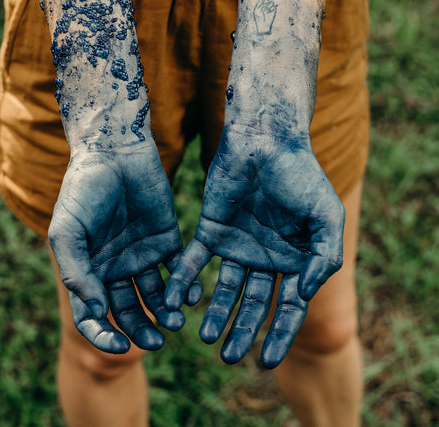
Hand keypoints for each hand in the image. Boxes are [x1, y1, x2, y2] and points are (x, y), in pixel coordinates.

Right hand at [49, 141, 200, 352]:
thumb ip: (76, 270)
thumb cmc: (83, 189)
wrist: (114, 151)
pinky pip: (178, 271)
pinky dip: (185, 287)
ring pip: (157, 297)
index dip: (103, 334)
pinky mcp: (167, 240)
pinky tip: (189, 296)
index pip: (93, 315)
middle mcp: (115, 268)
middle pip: (129, 312)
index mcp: (88, 270)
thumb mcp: (67, 230)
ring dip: (165, 313)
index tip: (118, 345)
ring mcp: (142, 255)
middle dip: (141, 330)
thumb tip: (97, 311)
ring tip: (175, 321)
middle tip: (157, 342)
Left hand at [165, 125, 344, 367]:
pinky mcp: (210, 229)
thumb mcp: (325, 216)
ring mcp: (237, 244)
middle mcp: (264, 257)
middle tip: (228, 357)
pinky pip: (195, 261)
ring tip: (206, 338)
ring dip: (214, 313)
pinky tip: (176, 302)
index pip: (286, 305)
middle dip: (242, 331)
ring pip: (222, 288)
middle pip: (252, 303)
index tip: (267, 362)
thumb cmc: (301, 174)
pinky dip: (185, 281)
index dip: (279, 334)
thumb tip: (304, 295)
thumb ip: (324, 257)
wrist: (266, 140)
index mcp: (294, 258)